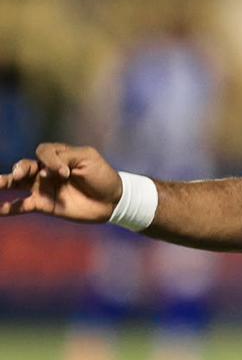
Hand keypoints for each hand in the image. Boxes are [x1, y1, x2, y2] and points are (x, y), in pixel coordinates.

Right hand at [0, 143, 122, 222]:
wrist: (112, 200)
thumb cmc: (102, 176)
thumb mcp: (88, 158)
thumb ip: (65, 158)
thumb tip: (45, 171)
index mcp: (59, 156)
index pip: (43, 152)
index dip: (50, 160)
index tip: (65, 172)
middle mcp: (47, 170)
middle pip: (24, 165)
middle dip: (19, 168)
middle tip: (19, 175)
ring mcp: (44, 187)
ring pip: (18, 183)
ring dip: (4, 183)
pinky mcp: (44, 204)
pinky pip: (22, 205)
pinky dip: (8, 208)